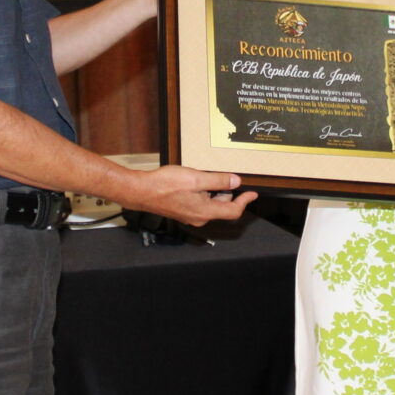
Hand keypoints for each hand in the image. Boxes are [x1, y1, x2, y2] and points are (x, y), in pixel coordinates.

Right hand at [124, 165, 257, 227]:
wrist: (141, 191)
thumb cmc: (165, 185)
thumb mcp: (196, 179)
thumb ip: (218, 181)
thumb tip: (236, 182)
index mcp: (205, 212)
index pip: (233, 211)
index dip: (245, 202)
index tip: (253, 193)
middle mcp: (199, 218)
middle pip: (222, 207)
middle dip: (227, 193)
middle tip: (226, 177)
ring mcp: (190, 216)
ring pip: (210, 205)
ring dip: (214, 192)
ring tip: (207, 177)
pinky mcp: (182, 211)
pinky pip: (199, 204)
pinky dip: (203, 194)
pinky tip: (196, 182)